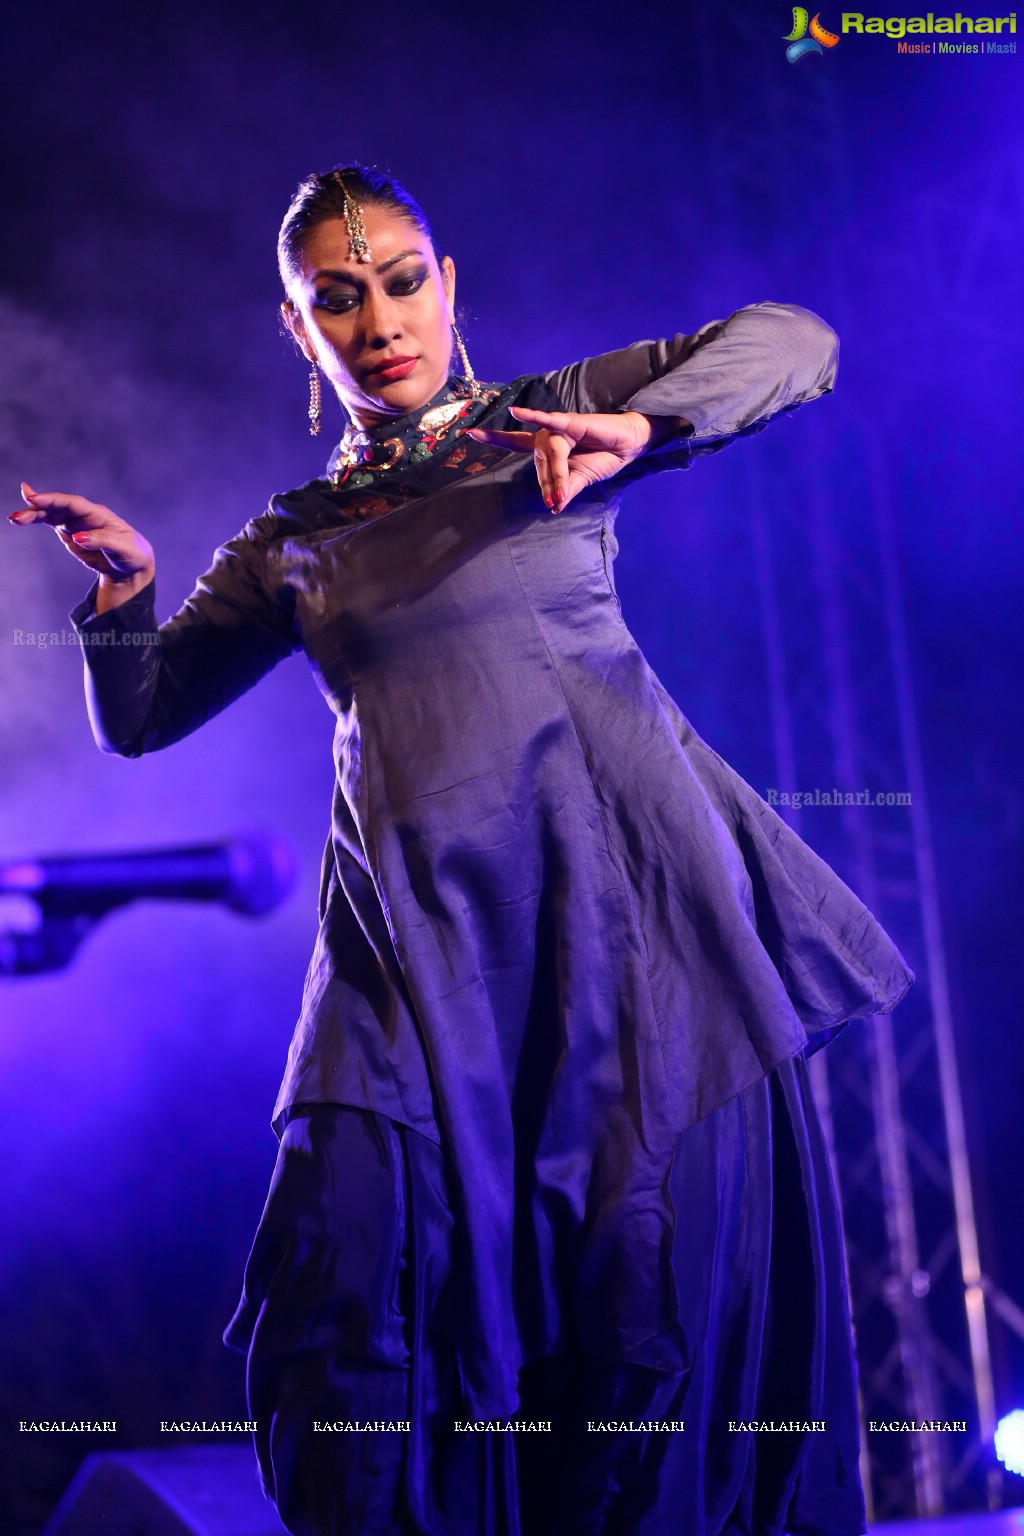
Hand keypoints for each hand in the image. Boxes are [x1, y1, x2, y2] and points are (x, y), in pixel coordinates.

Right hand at [9, 484, 154, 584]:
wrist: (130, 565)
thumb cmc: (131, 553)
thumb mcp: (122, 548)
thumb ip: (101, 540)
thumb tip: (77, 537)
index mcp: (98, 514)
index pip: (73, 503)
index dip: (54, 500)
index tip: (36, 500)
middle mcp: (84, 514)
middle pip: (57, 506)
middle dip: (37, 508)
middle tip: (17, 516)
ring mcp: (74, 522)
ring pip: (49, 513)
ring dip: (32, 514)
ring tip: (14, 519)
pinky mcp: (68, 532)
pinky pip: (48, 521)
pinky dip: (35, 519)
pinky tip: (21, 518)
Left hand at [467, 407, 687, 512]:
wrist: (629, 445)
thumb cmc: (604, 457)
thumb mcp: (582, 479)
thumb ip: (565, 490)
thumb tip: (554, 508)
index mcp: (547, 448)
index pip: (515, 443)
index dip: (494, 438)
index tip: (469, 434)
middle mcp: (548, 436)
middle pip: (539, 463)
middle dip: (548, 485)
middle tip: (555, 502)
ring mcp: (559, 429)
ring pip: (550, 455)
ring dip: (556, 476)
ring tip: (561, 495)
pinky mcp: (572, 423)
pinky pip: (550, 421)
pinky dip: (534, 417)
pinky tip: (516, 412)